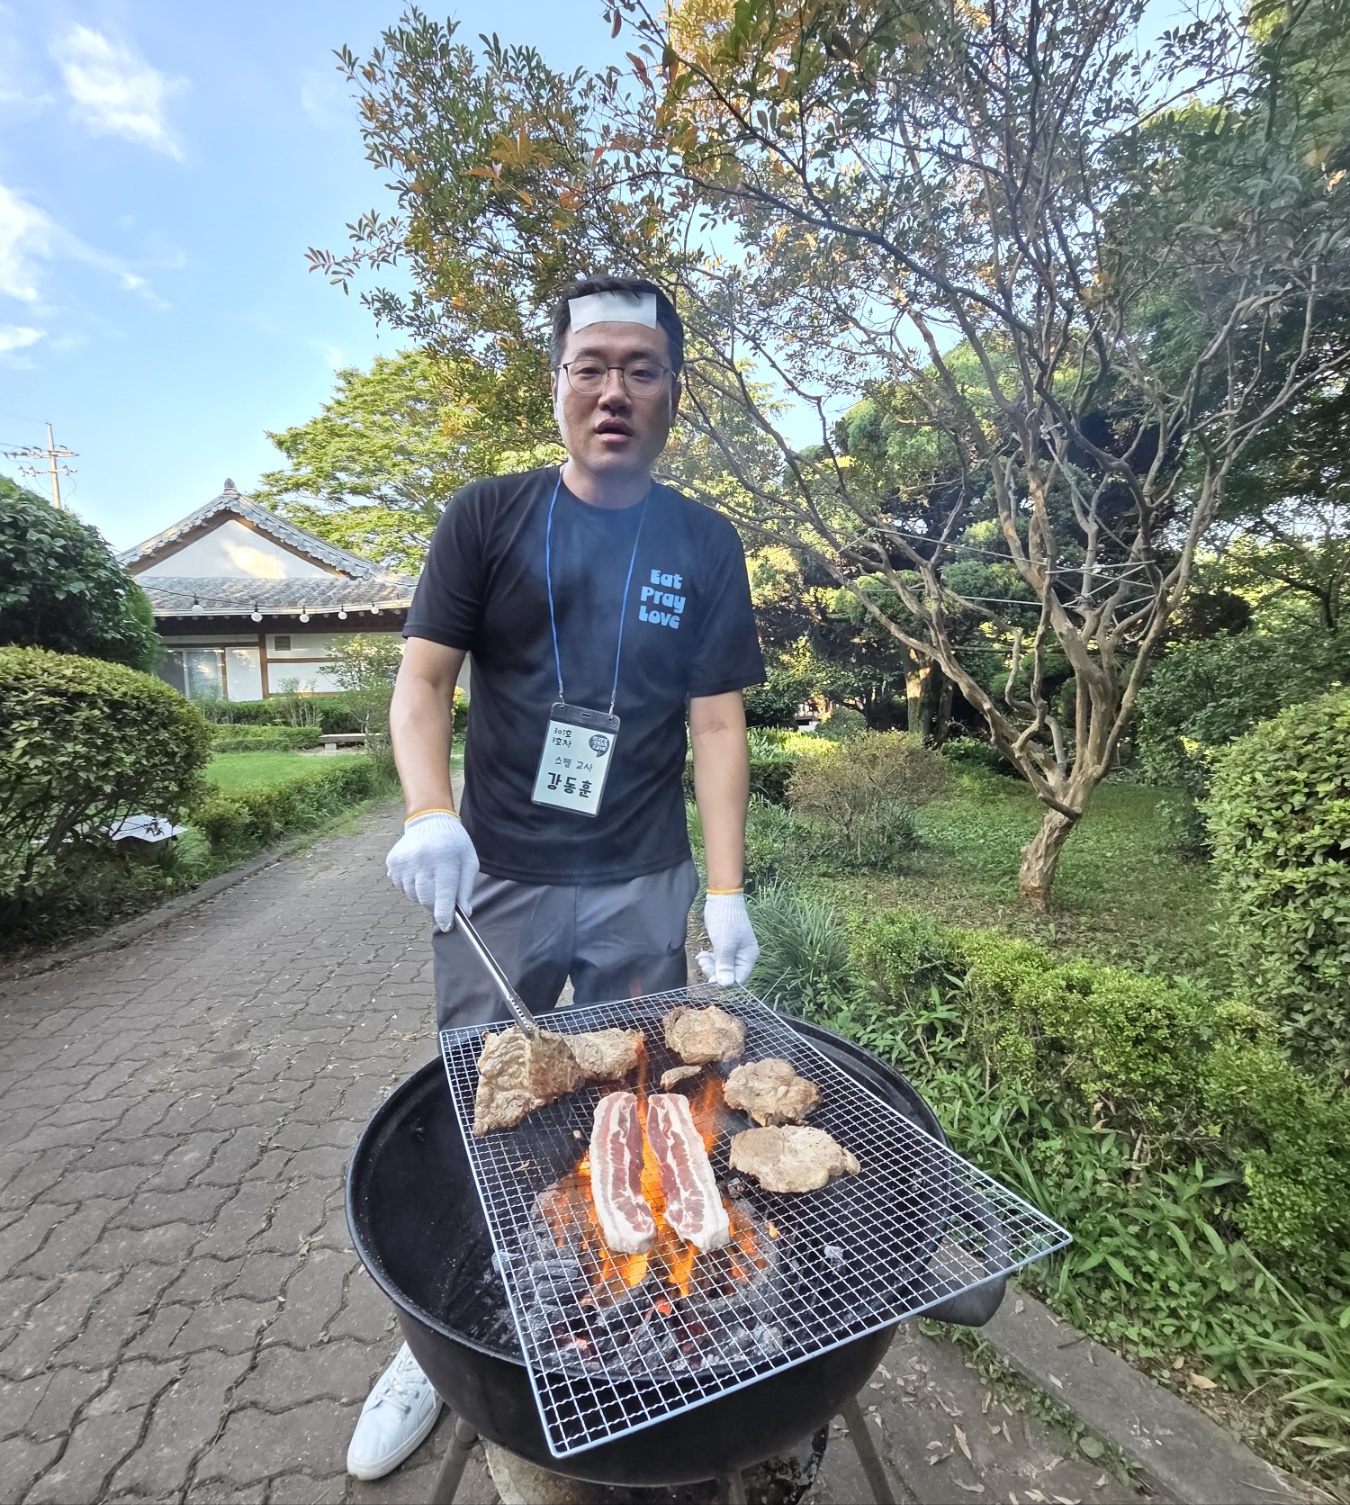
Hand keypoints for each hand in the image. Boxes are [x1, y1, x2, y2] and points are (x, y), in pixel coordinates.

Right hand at [386, 811, 479, 931]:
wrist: (430, 821)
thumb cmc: (454, 844)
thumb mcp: (468, 862)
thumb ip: (466, 888)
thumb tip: (465, 913)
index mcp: (444, 859)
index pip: (443, 893)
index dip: (444, 914)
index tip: (447, 926)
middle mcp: (422, 860)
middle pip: (426, 898)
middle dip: (435, 905)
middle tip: (442, 898)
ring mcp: (404, 861)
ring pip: (413, 894)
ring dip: (423, 893)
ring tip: (430, 875)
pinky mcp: (393, 862)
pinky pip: (401, 886)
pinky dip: (411, 885)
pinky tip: (418, 870)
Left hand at [696, 890, 758, 986]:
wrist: (722, 898)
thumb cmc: (726, 921)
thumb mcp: (724, 945)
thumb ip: (725, 966)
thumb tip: (726, 985)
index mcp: (748, 956)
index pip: (738, 979)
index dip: (724, 981)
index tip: (710, 977)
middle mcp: (744, 956)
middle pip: (729, 975)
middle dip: (715, 972)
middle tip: (703, 965)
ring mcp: (735, 950)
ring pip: (722, 968)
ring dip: (710, 966)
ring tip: (701, 957)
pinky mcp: (726, 945)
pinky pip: (719, 959)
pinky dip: (710, 959)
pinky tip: (702, 954)